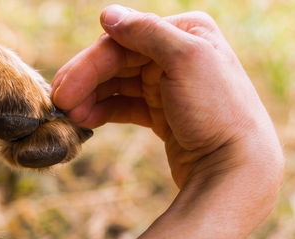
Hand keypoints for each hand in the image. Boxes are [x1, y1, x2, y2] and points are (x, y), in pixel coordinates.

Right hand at [50, 6, 281, 191]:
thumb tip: (107, 14)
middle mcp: (178, 53)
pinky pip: (124, 105)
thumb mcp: (186, 60)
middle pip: (116, 62)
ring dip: (90, 98)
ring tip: (71, 119)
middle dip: (85, 83)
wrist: (235, 166)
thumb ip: (147, 33)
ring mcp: (169, 84)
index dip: (89, 65)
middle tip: (59, 106)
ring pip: (117, 84)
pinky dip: (104, 111)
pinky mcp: (163, 113)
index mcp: (186, 31)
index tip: (62, 92)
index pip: (123, 41)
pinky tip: (86, 122)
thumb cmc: (216, 111)